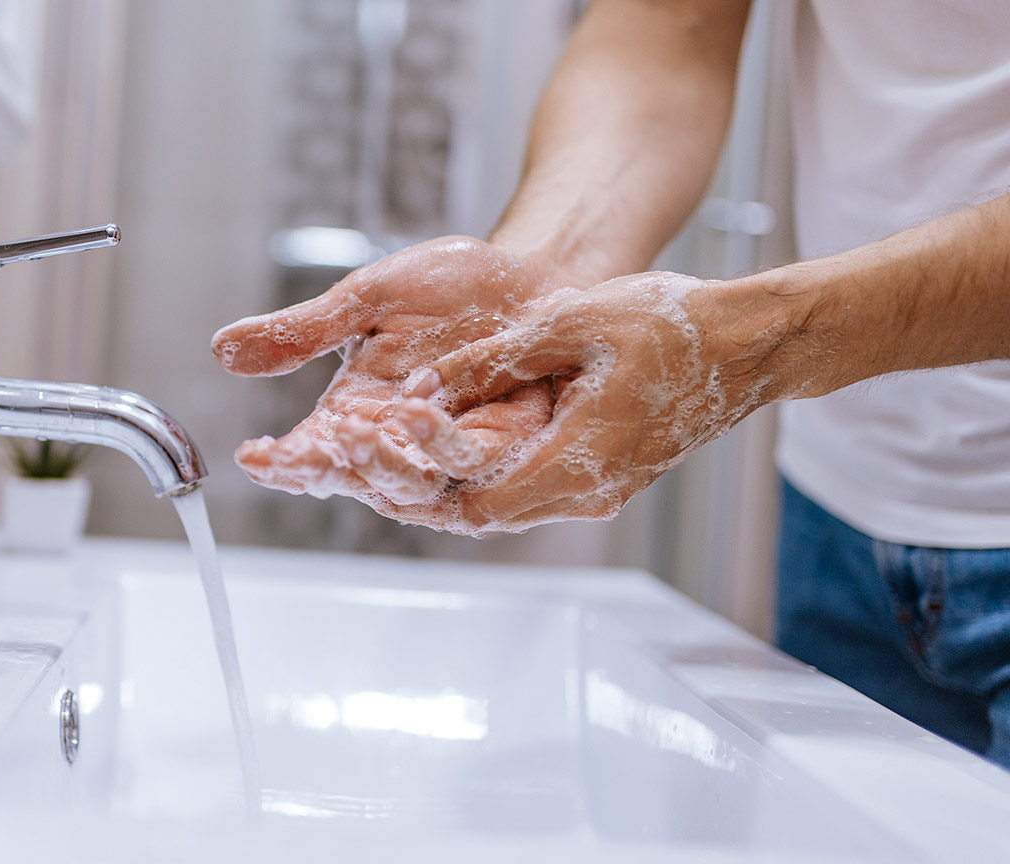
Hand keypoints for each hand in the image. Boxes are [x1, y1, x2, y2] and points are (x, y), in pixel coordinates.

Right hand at [211, 236, 575, 513]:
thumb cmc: (453, 287)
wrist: (533, 273)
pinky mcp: (501, 445)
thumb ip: (301, 331)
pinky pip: (469, 461)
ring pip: (411, 483)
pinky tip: (417, 410)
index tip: (254, 456)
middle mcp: (400, 442)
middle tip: (304, 452)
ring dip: (381, 465)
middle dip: (329, 467)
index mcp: (358, 413)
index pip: (312, 452)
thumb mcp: (365, 299)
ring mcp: (449, 449)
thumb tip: (221, 349)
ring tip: (355, 434)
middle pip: (357, 478)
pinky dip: (442, 443)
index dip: (282, 461)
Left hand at [397, 271, 793, 532]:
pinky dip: (482, 476)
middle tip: (359, 462)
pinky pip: (529, 492)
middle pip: (481, 517)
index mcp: (578, 461)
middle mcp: (588, 493)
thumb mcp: (570, 325)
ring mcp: (599, 491)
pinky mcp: (605, 478)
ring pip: (503, 508)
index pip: (476, 504)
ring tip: (387, 454)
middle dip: (418, 492)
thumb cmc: (670, 325)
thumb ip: (492, 360)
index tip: (376, 446)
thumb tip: (421, 389)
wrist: (748, 344)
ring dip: (447, 486)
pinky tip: (446, 447)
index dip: (419, 482)